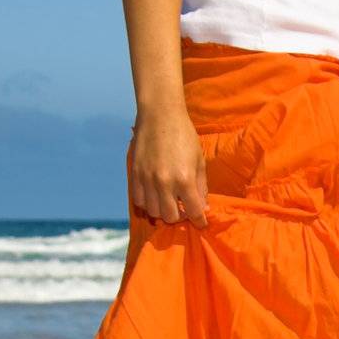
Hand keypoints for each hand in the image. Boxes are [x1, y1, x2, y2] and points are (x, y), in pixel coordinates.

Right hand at [128, 108, 208, 227]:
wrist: (160, 116)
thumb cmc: (184, 136)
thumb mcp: (199, 161)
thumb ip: (201, 187)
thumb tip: (203, 207)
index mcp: (185, 179)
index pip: (194, 212)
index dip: (200, 221)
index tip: (201, 222)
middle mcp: (164, 182)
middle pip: (170, 217)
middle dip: (180, 217)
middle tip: (184, 210)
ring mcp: (147, 179)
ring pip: (153, 212)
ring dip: (163, 211)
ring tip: (169, 202)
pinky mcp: (135, 174)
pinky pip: (138, 200)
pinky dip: (147, 203)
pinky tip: (155, 196)